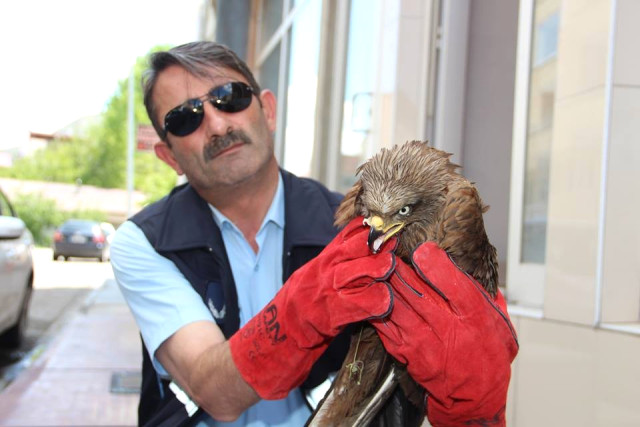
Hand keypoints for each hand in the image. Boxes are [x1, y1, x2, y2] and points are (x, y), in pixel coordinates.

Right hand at [229, 217, 395, 398]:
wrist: (282, 329)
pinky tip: (384, 303)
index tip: (388, 227)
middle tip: (394, 247)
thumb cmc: (306, 299)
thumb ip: (339, 256)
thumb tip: (364, 238)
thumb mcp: (318, 270)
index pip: (353, 231)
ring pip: (366, 270)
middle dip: (382, 245)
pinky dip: (379, 302)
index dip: (373, 227)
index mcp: (326, 257)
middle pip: (362, 245)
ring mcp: (330, 290)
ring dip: (382, 270)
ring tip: (389, 272)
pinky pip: (365, 303)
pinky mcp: (334, 313)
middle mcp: (328, 268)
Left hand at [370, 242, 517, 425]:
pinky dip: (376, 306)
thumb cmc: (488, 356)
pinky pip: (385, 325)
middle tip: (387, 249)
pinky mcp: (406, 352)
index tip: (423, 249)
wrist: (475, 397)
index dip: (436, 264)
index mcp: (474, 316)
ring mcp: (423, 341)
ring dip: (384, 284)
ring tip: (375, 265)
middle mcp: (448, 327)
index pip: (455, 285)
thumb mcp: (500, 322)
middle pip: (417, 291)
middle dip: (398, 267)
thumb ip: (485, 293)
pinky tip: (370, 292)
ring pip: (397, 305)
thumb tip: (473, 263)